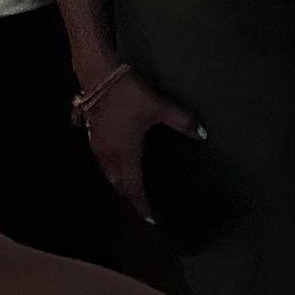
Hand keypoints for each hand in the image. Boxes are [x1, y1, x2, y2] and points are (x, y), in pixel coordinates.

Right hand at [83, 70, 198, 220]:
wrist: (97, 76)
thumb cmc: (129, 95)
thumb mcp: (159, 107)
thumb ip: (182, 122)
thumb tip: (203, 135)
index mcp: (126, 154)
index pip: (133, 187)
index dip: (141, 204)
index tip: (150, 218)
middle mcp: (110, 155)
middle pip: (118, 184)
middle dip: (130, 196)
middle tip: (143, 204)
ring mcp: (98, 145)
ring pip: (108, 174)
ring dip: (120, 183)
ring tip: (132, 188)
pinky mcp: (92, 135)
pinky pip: (102, 162)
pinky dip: (111, 170)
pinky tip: (118, 164)